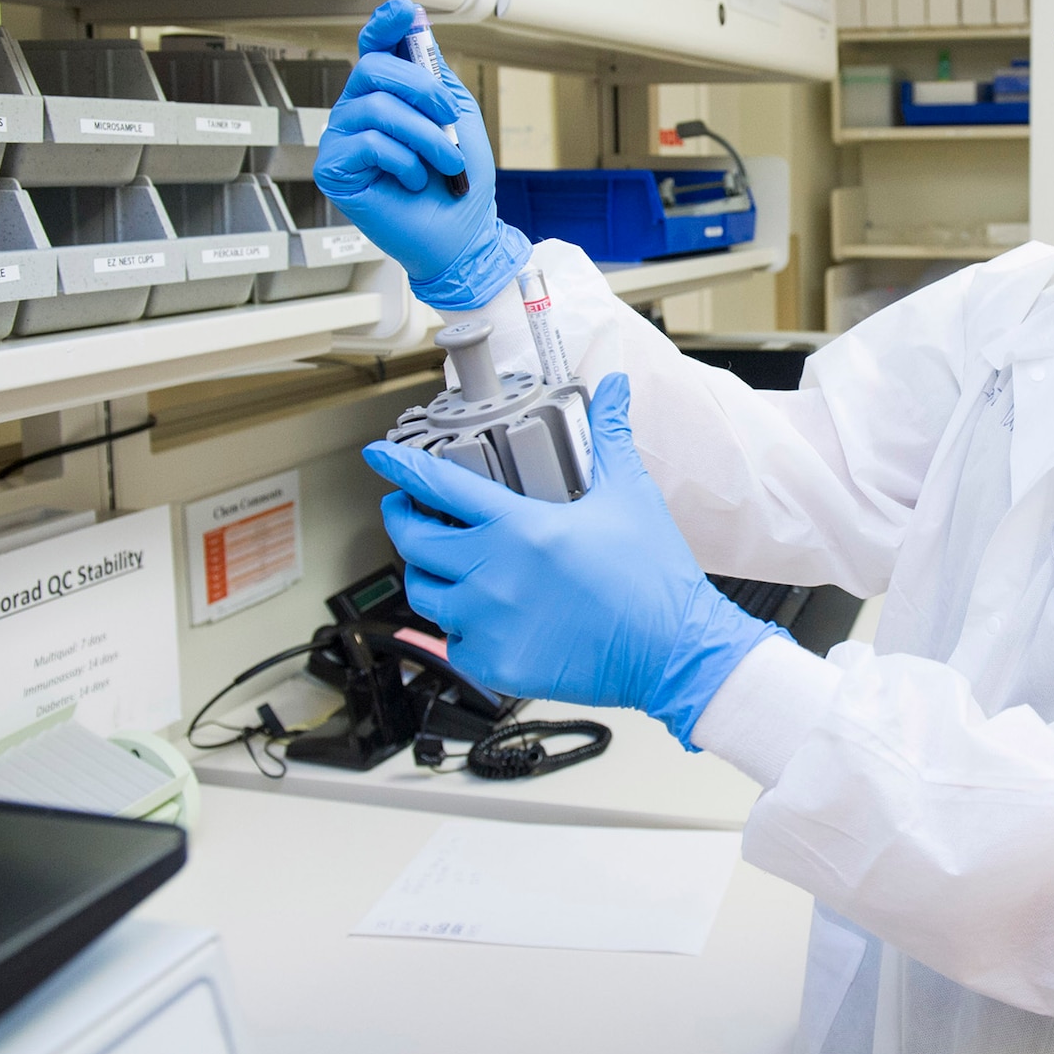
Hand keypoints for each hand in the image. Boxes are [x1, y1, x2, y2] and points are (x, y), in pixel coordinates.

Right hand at [313, 0, 529, 309]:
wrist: (462, 235)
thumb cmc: (460, 183)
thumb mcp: (457, 116)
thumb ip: (434, 74)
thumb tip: (416, 25)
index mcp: (387, 96)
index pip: (375, 49)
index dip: (385, 25)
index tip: (405, 12)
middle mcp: (359, 112)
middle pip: (373, 69)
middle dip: (421, 90)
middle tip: (449, 121)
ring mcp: (343, 140)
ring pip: (377, 107)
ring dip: (426, 136)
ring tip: (446, 165)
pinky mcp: (335, 170)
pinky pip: (369, 142)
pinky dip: (406, 162)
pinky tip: (415, 181)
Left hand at [363, 373, 783, 743]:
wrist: (673, 651)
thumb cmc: (653, 577)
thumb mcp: (630, 495)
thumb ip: (611, 437)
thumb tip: (615, 389)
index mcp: (519, 527)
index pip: (438, 487)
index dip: (399, 468)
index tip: (379, 458)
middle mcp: (493, 574)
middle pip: (412, 542)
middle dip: (401, 520)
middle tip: (407, 511)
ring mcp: (489, 623)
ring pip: (424, 593)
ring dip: (427, 573)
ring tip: (443, 563)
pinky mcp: (495, 664)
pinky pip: (450, 642)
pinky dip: (458, 626)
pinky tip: (480, 614)